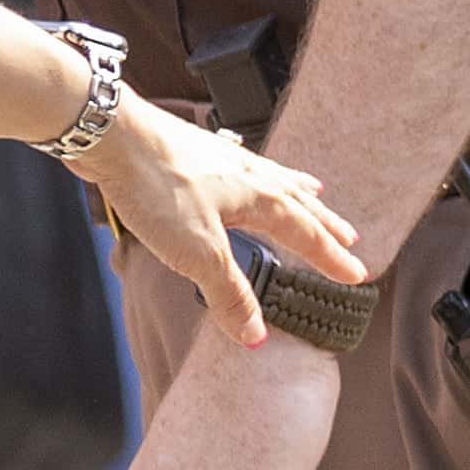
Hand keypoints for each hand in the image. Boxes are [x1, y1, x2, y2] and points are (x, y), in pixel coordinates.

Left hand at [78, 99, 361, 340]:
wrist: (112, 135)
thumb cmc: (157, 187)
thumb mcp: (196, 252)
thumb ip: (228, 293)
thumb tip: (256, 335)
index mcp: (262, 199)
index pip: (308, 235)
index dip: (332, 259)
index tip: (357, 275)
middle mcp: (253, 176)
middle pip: (302, 205)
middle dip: (327, 226)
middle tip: (351, 240)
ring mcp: (226, 161)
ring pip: (277, 181)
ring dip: (300, 196)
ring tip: (316, 196)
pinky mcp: (199, 154)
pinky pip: (247, 169)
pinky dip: (262, 177)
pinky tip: (248, 175)